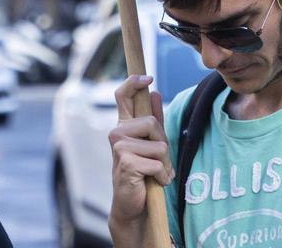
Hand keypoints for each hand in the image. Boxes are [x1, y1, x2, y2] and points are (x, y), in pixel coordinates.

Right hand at [107, 75, 171, 244]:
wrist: (133, 204)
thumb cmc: (143, 173)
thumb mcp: (150, 144)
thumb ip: (153, 119)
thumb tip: (154, 92)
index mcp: (123, 126)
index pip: (123, 95)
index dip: (134, 82)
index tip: (148, 78)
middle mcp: (117, 133)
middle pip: (152, 122)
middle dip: (163, 143)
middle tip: (158, 161)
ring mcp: (119, 147)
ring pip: (159, 145)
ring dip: (164, 163)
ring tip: (155, 173)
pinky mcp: (125, 163)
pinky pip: (157, 163)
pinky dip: (162, 176)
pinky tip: (153, 182)